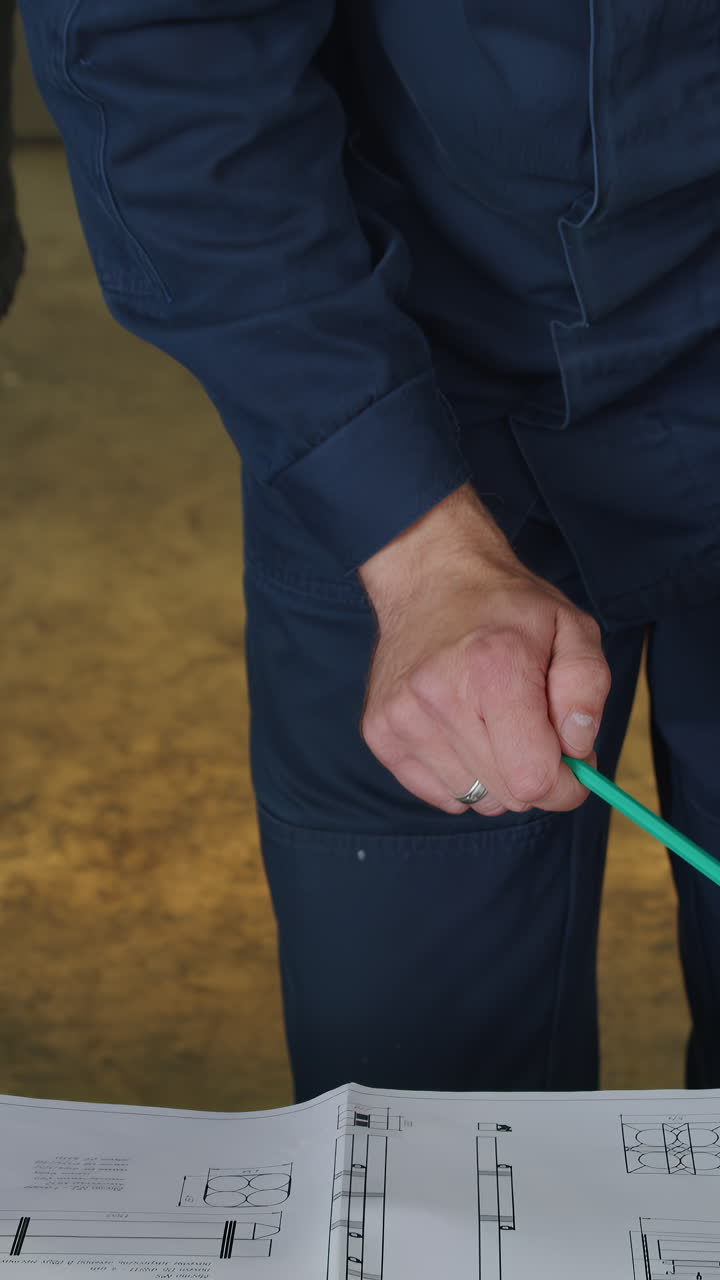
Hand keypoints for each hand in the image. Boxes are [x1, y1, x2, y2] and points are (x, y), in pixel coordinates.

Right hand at [357, 484, 610, 815]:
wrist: (430, 578)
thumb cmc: (507, 608)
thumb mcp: (571, 627)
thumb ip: (588, 687)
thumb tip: (577, 748)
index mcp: (495, 671)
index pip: (534, 780)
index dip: (566, 785)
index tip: (570, 764)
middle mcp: (440, 697)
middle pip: (507, 796)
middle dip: (534, 777)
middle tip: (533, 732)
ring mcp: (402, 718)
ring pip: (474, 800)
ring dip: (496, 775)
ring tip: (492, 723)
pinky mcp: (379, 733)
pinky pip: (440, 795)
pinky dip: (462, 775)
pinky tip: (462, 730)